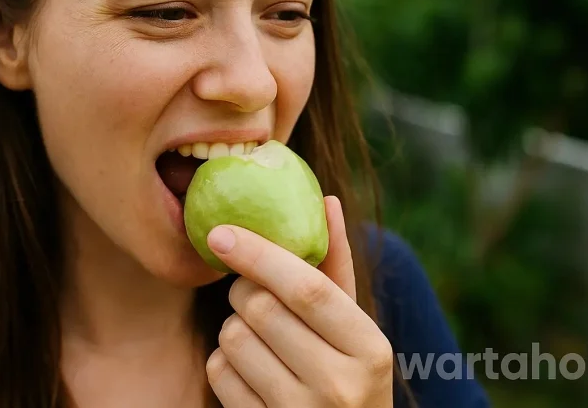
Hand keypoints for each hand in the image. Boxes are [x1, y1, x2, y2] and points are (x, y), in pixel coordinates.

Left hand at [204, 196, 393, 406]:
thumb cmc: (346, 375)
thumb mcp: (355, 329)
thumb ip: (337, 267)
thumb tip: (326, 201)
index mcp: (369, 349)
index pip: (306, 288)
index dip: (260, 254)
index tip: (221, 232)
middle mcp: (339, 386)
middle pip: (260, 309)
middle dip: (244, 290)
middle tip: (252, 291)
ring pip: (234, 338)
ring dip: (233, 326)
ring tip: (259, 336)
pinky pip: (218, 373)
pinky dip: (223, 361)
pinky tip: (249, 368)